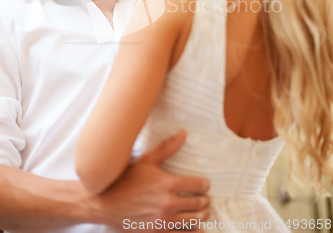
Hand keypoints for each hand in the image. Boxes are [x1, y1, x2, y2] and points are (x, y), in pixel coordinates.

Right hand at [87, 130, 210, 230]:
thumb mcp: (146, 160)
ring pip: (194, 222)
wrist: (104, 203)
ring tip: (201, 213)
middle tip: (204, 199)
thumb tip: (184, 133)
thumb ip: (167, 148)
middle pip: (199, 204)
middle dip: (204, 201)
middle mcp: (167, 203)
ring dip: (201, 217)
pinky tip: (194, 228)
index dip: (204, 185)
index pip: (199, 185)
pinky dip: (192, 232)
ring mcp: (162, 221)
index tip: (204, 185)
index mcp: (167, 183)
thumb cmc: (125, 179)